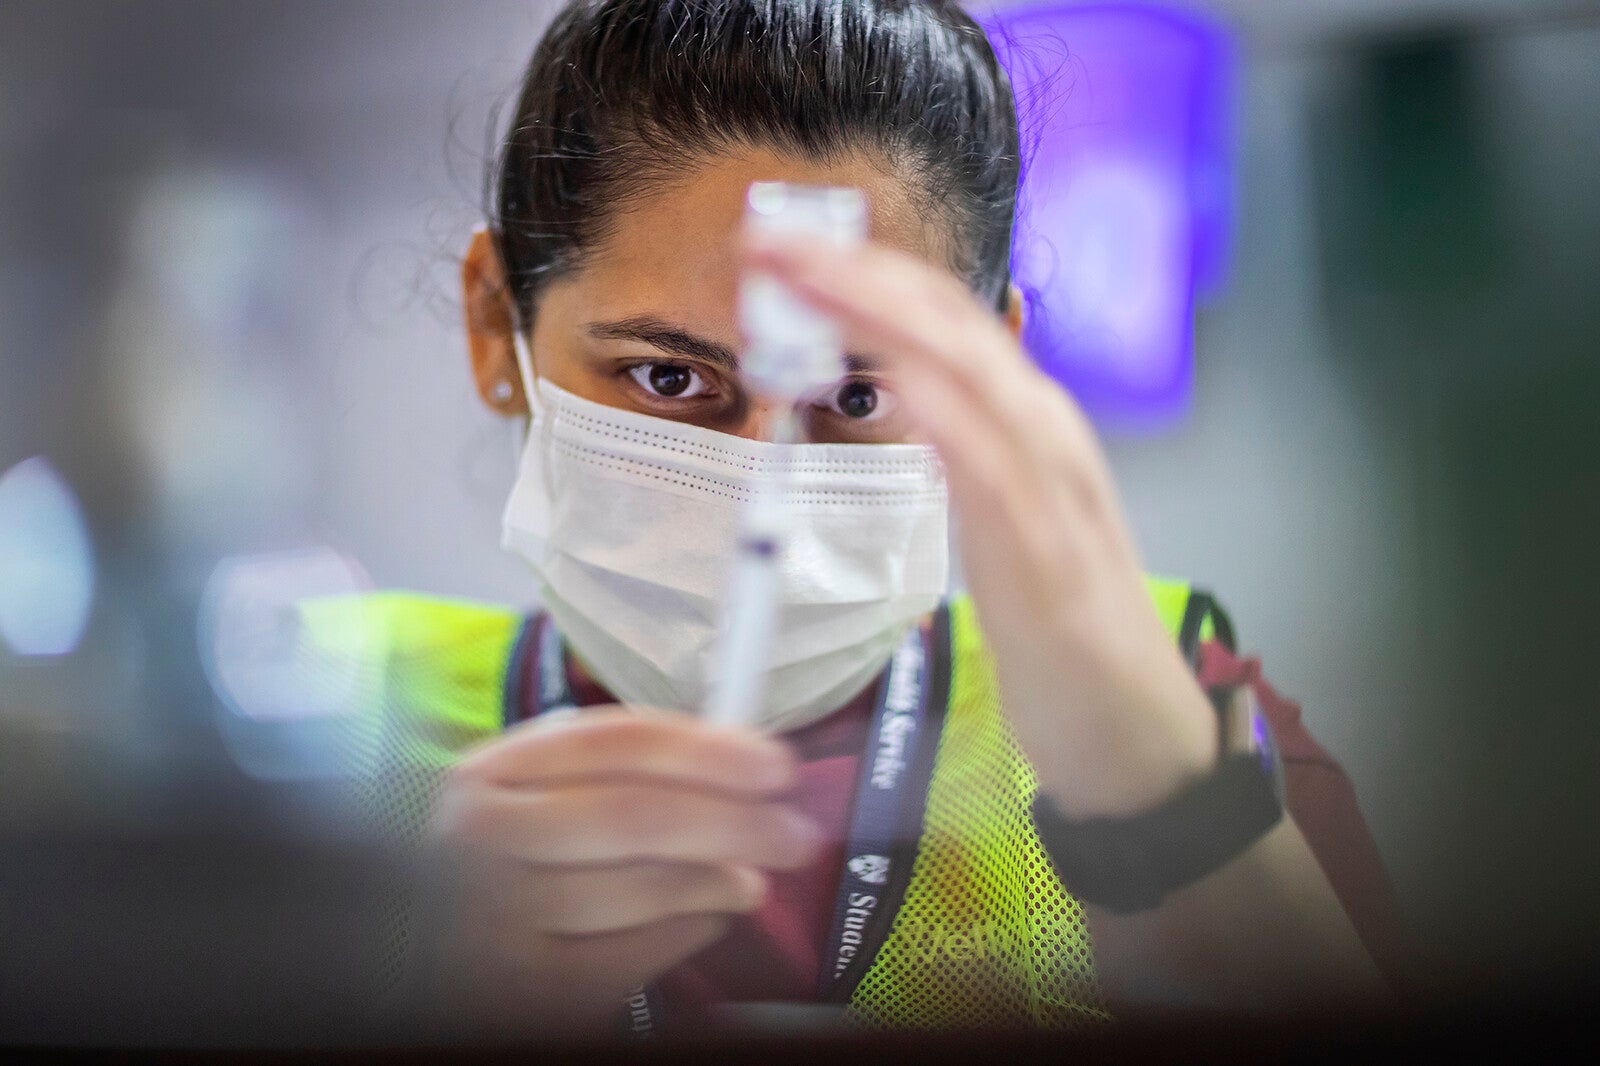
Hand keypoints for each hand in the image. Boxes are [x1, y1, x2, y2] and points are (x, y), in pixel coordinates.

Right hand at [428, 708, 820, 1033]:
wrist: (417, 945)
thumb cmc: (498, 858)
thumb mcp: (531, 792)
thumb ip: (613, 767)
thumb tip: (737, 758)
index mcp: (490, 769)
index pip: (615, 741)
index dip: (707, 750)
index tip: (776, 765)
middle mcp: (480, 838)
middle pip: (636, 818)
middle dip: (734, 824)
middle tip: (796, 834)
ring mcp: (494, 918)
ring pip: (639, 891)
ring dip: (717, 883)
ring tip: (753, 879)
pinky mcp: (520, 989)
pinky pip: (631, 958)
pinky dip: (686, 934)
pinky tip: (708, 917)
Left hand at [744, 235, 1218, 819]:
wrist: (1134, 731)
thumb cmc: (1060, 627)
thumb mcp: (1001, 518)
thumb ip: (961, 452)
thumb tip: (905, 395)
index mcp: (1027, 425)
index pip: (941, 323)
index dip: (865, 276)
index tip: (787, 251)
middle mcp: (1046, 435)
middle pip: (949, 324)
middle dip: (859, 272)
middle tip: (771, 238)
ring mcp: (1053, 487)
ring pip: (971, 372)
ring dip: (885, 317)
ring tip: (810, 277)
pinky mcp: (1049, 553)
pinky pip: (996, 468)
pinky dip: (948, 414)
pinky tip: (898, 381)